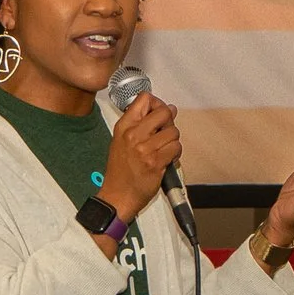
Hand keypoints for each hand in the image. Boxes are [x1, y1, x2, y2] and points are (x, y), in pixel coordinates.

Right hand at [100, 93, 179, 224]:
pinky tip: (167, 159)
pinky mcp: (156, 162)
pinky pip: (176, 147)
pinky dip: (175, 153)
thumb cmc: (121, 170)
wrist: (117, 196)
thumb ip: (141, 123)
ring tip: (164, 149)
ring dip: (173, 141)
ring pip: (173, 131)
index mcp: (124, 126)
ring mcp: (145, 148)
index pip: (145, 99)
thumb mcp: (121, 140)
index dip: (157, 103)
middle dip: (169, 122)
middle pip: (164, 112)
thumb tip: (169, 109)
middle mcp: (133, 134)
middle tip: (164, 133)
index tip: (159, 113)